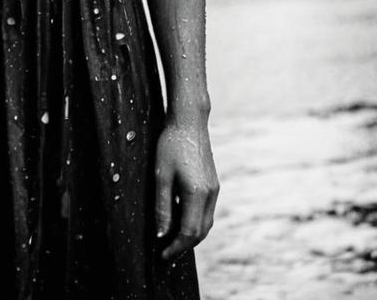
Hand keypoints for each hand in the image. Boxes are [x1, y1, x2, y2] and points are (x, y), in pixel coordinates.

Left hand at [154, 119, 218, 260]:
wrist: (189, 121)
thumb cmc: (171, 144)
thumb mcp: (161, 176)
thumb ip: (162, 207)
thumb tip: (161, 234)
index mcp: (197, 194)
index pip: (189, 233)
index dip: (175, 247)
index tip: (162, 255)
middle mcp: (210, 194)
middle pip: (200, 232)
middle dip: (183, 246)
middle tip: (166, 253)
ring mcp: (214, 189)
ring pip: (206, 223)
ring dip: (191, 235)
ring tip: (172, 240)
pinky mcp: (213, 183)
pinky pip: (206, 211)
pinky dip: (195, 222)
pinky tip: (180, 220)